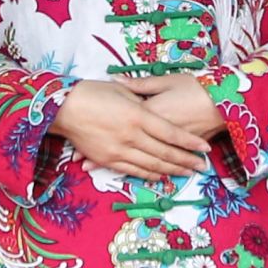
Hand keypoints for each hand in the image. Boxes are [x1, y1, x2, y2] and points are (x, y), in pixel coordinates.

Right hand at [55, 79, 219, 182]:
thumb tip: (155, 110)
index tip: (204, 148)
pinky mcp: (108, 160)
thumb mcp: (123, 90)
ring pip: (152, 165)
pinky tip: (161, 177)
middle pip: (165, 153)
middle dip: (186, 161)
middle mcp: (131, 136)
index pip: (171, 133)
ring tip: (187, 173)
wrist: (63, 108)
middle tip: (202, 166)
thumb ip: (142, 102)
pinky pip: (133, 171)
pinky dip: (149, 174)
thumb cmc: (93, 92)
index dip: (190, 143)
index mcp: (138, 115)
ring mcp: (119, 150)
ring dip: (172, 171)